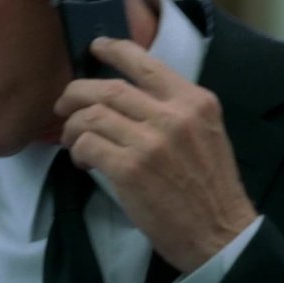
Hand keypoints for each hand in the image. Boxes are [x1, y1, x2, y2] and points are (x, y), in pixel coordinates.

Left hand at [54, 37, 257, 272]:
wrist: (220, 235)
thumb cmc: (210, 187)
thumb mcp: (205, 133)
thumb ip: (173, 109)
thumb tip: (125, 95)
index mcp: (194, 101)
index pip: (145, 64)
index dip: (114, 50)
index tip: (95, 47)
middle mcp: (173, 116)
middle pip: (108, 89)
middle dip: (76, 93)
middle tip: (63, 105)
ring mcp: (151, 142)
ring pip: (91, 116)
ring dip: (72, 126)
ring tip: (71, 139)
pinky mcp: (130, 169)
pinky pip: (87, 145)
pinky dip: (77, 150)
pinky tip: (82, 160)